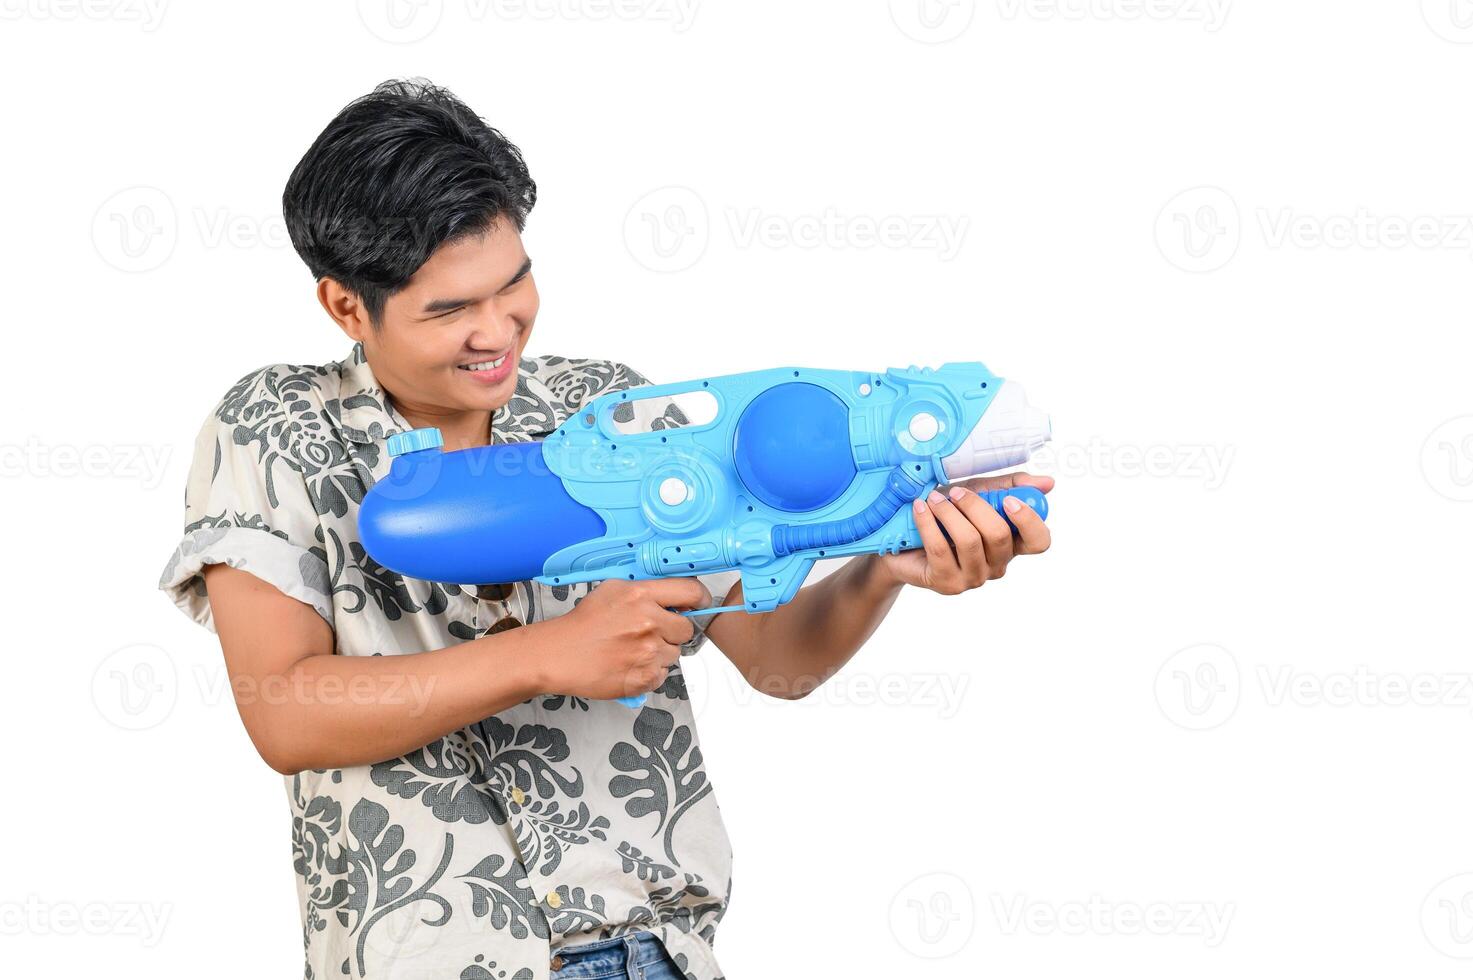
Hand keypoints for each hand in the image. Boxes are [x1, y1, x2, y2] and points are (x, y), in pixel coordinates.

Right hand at [537, 577, 712, 701]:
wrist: (558, 655)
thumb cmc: (583, 623)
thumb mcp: (613, 590)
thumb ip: (647, 590)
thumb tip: (676, 597)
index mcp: (641, 595)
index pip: (691, 592)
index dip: (700, 599)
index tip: (698, 605)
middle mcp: (648, 622)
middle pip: (687, 629)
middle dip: (674, 631)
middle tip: (652, 633)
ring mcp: (647, 652)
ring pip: (675, 653)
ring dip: (660, 653)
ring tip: (633, 650)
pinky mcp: (644, 678)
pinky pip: (663, 674)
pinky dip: (650, 671)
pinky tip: (629, 664)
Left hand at [876, 473, 1052, 593]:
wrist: (904, 541)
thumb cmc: (947, 516)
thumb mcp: (978, 494)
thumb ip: (1009, 486)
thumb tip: (1047, 483)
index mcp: (1011, 544)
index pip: (1039, 542)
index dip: (1029, 521)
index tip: (1010, 500)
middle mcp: (996, 565)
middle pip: (1000, 536)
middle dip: (976, 506)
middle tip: (955, 491)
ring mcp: (973, 578)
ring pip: (969, 542)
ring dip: (949, 513)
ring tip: (933, 498)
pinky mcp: (946, 583)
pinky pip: (940, 549)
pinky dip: (928, 523)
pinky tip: (920, 508)